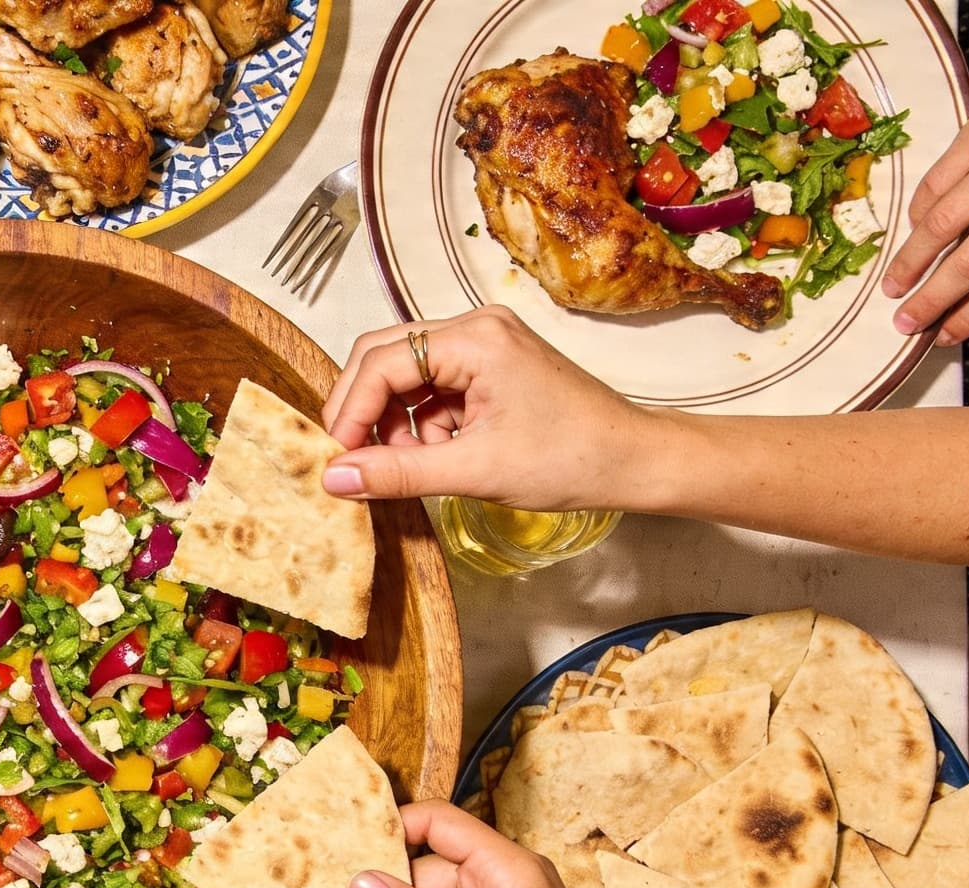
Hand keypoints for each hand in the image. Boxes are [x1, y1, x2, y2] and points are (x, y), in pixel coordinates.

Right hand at [318, 309, 668, 510]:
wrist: (635, 462)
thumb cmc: (572, 459)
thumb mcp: (475, 471)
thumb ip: (398, 473)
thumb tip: (334, 478)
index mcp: (475, 338)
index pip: (382, 361)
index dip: (350, 411)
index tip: (337, 458)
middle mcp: (476, 327)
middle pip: (387, 357)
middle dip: (365, 412)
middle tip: (353, 461)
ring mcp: (485, 346)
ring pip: (407, 377)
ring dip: (397, 424)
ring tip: (415, 467)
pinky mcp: (492, 368)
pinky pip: (434, 390)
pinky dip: (425, 427)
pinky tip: (442, 458)